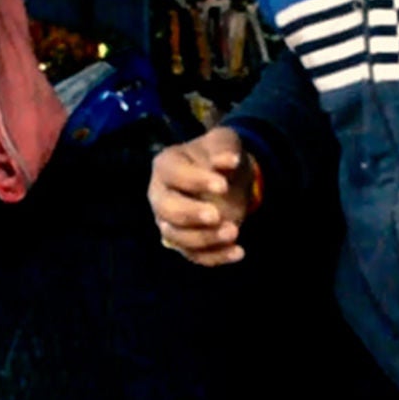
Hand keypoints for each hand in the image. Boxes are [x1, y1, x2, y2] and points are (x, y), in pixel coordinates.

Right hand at [149, 127, 256, 266]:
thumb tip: (229, 160)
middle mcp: (160, 195)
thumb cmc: (218, 155)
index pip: (173, 174)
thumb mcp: (224, 142)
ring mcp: (169, 221)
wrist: (226, 177)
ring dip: (204, 239)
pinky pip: (194, 255)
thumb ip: (224, 147)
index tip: (223, 185)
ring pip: (176, 237)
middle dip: (190, 215)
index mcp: (166, 165)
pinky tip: (238, 252)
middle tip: (217, 215)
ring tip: (234, 233)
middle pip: (166, 209)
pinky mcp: (184, 242)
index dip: (195, 181)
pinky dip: (215, 257)